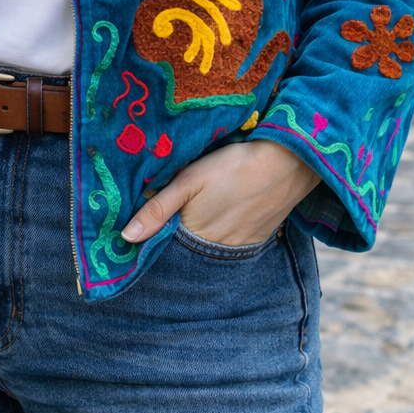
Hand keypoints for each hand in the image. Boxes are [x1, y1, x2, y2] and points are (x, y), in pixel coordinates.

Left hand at [121, 140, 320, 246]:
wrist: (287, 163)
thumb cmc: (233, 166)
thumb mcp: (190, 180)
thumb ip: (158, 209)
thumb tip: (126, 238)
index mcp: (195, 236)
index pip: (165, 245)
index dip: (153, 234)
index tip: (141, 225)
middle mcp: (216, 250)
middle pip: (187, 248)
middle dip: (176, 235)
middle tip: (174, 210)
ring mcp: (239, 246)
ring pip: (208, 246)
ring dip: (199, 234)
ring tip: (198, 210)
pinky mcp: (256, 239)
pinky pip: (230, 243)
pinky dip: (221, 232)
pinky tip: (221, 212)